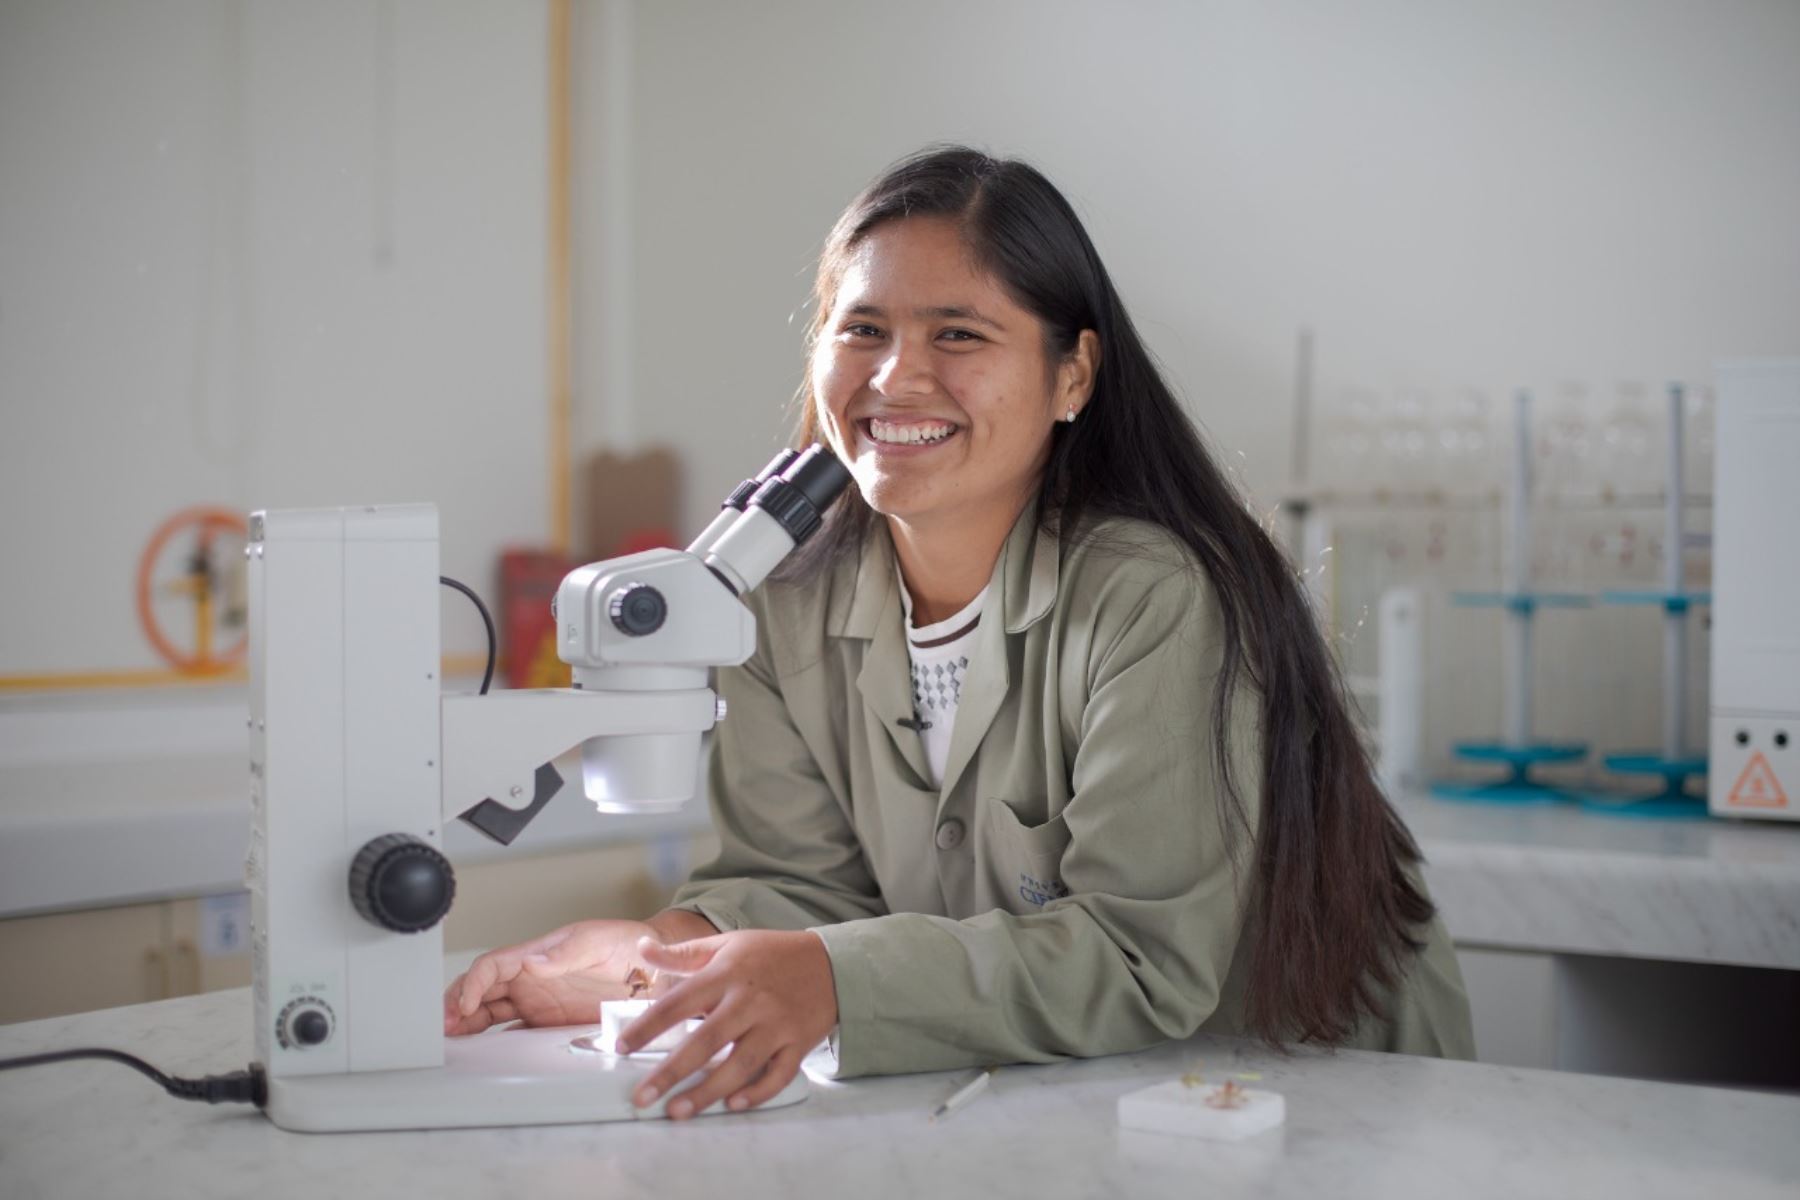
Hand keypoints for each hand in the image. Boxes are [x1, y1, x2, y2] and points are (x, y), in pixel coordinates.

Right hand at [443, 919, 657, 1035]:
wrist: (655, 970)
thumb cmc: (626, 944)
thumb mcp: (596, 941)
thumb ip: (564, 954)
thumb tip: (532, 962)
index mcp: (535, 954)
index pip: (492, 966)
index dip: (473, 984)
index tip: (465, 1004)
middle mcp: (530, 979)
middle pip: (481, 990)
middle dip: (457, 1005)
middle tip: (442, 1026)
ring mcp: (537, 1002)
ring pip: (489, 1012)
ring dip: (468, 1024)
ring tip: (449, 1040)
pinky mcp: (548, 1023)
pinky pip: (512, 1032)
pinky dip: (493, 1041)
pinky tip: (480, 1052)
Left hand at [620, 930, 837, 1119]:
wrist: (833, 963)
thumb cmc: (772, 955)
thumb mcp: (728, 944)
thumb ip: (683, 953)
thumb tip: (642, 948)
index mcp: (727, 973)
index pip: (679, 1001)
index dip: (648, 1026)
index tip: (621, 1048)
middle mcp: (750, 1000)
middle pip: (706, 1040)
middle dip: (671, 1072)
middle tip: (642, 1098)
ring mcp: (777, 1024)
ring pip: (740, 1064)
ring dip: (708, 1091)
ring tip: (677, 1112)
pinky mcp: (799, 1043)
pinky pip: (778, 1074)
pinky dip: (757, 1092)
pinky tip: (733, 1105)